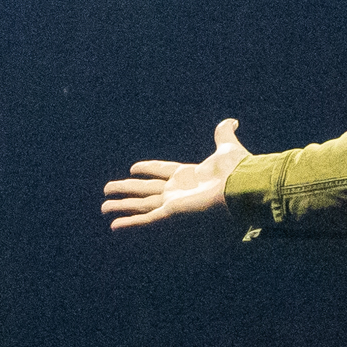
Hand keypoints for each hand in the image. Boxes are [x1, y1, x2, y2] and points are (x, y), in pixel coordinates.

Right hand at [102, 117, 249, 230]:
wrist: (241, 188)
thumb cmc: (237, 172)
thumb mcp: (227, 148)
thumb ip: (224, 135)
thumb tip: (231, 121)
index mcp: (190, 176)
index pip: (163, 171)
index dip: (148, 168)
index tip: (133, 168)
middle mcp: (179, 191)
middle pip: (146, 190)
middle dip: (127, 190)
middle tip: (108, 190)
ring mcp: (174, 203)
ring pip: (141, 204)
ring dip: (122, 206)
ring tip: (104, 207)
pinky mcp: (171, 214)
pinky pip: (145, 219)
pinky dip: (130, 223)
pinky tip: (115, 226)